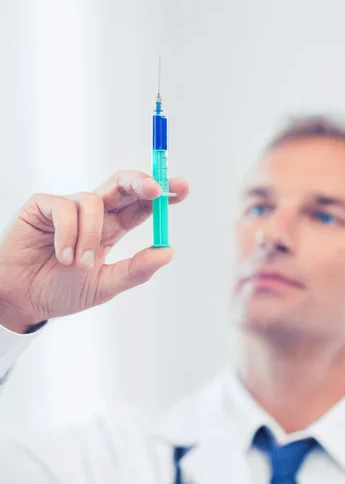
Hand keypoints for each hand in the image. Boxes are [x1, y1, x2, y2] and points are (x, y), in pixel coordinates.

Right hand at [0, 170, 188, 332]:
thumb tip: (168, 251)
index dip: (162, 195)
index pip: (141, 206)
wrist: (22, 301)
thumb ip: (136, 270)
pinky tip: (60, 256)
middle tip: (156, 190)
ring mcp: (69, 207)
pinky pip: (65, 208)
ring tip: (78, 264)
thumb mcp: (105, 285)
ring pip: (94, 200)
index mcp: (112, 229)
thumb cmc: (61, 291)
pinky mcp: (43, 206)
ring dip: (90, 236)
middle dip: (142, 182)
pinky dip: (68, 235)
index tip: (183, 189)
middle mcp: (94, 214)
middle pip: (123, 185)